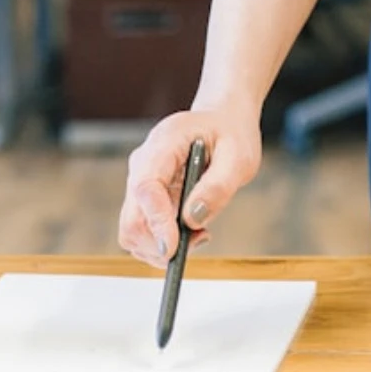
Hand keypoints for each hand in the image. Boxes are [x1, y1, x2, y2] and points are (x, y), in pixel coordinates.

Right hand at [118, 108, 262, 266]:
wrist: (220, 122)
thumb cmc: (230, 135)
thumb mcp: (239, 156)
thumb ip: (218, 187)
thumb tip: (192, 219)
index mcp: (163, 144)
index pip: (145, 188)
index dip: (156, 222)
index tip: (173, 249)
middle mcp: (142, 165)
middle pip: (131, 218)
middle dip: (160, 243)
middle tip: (201, 238)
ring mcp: (139, 183)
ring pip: (133, 231)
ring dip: (163, 246)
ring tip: (200, 232)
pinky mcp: (144, 200)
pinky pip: (142, 232)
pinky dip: (164, 243)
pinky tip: (191, 230)